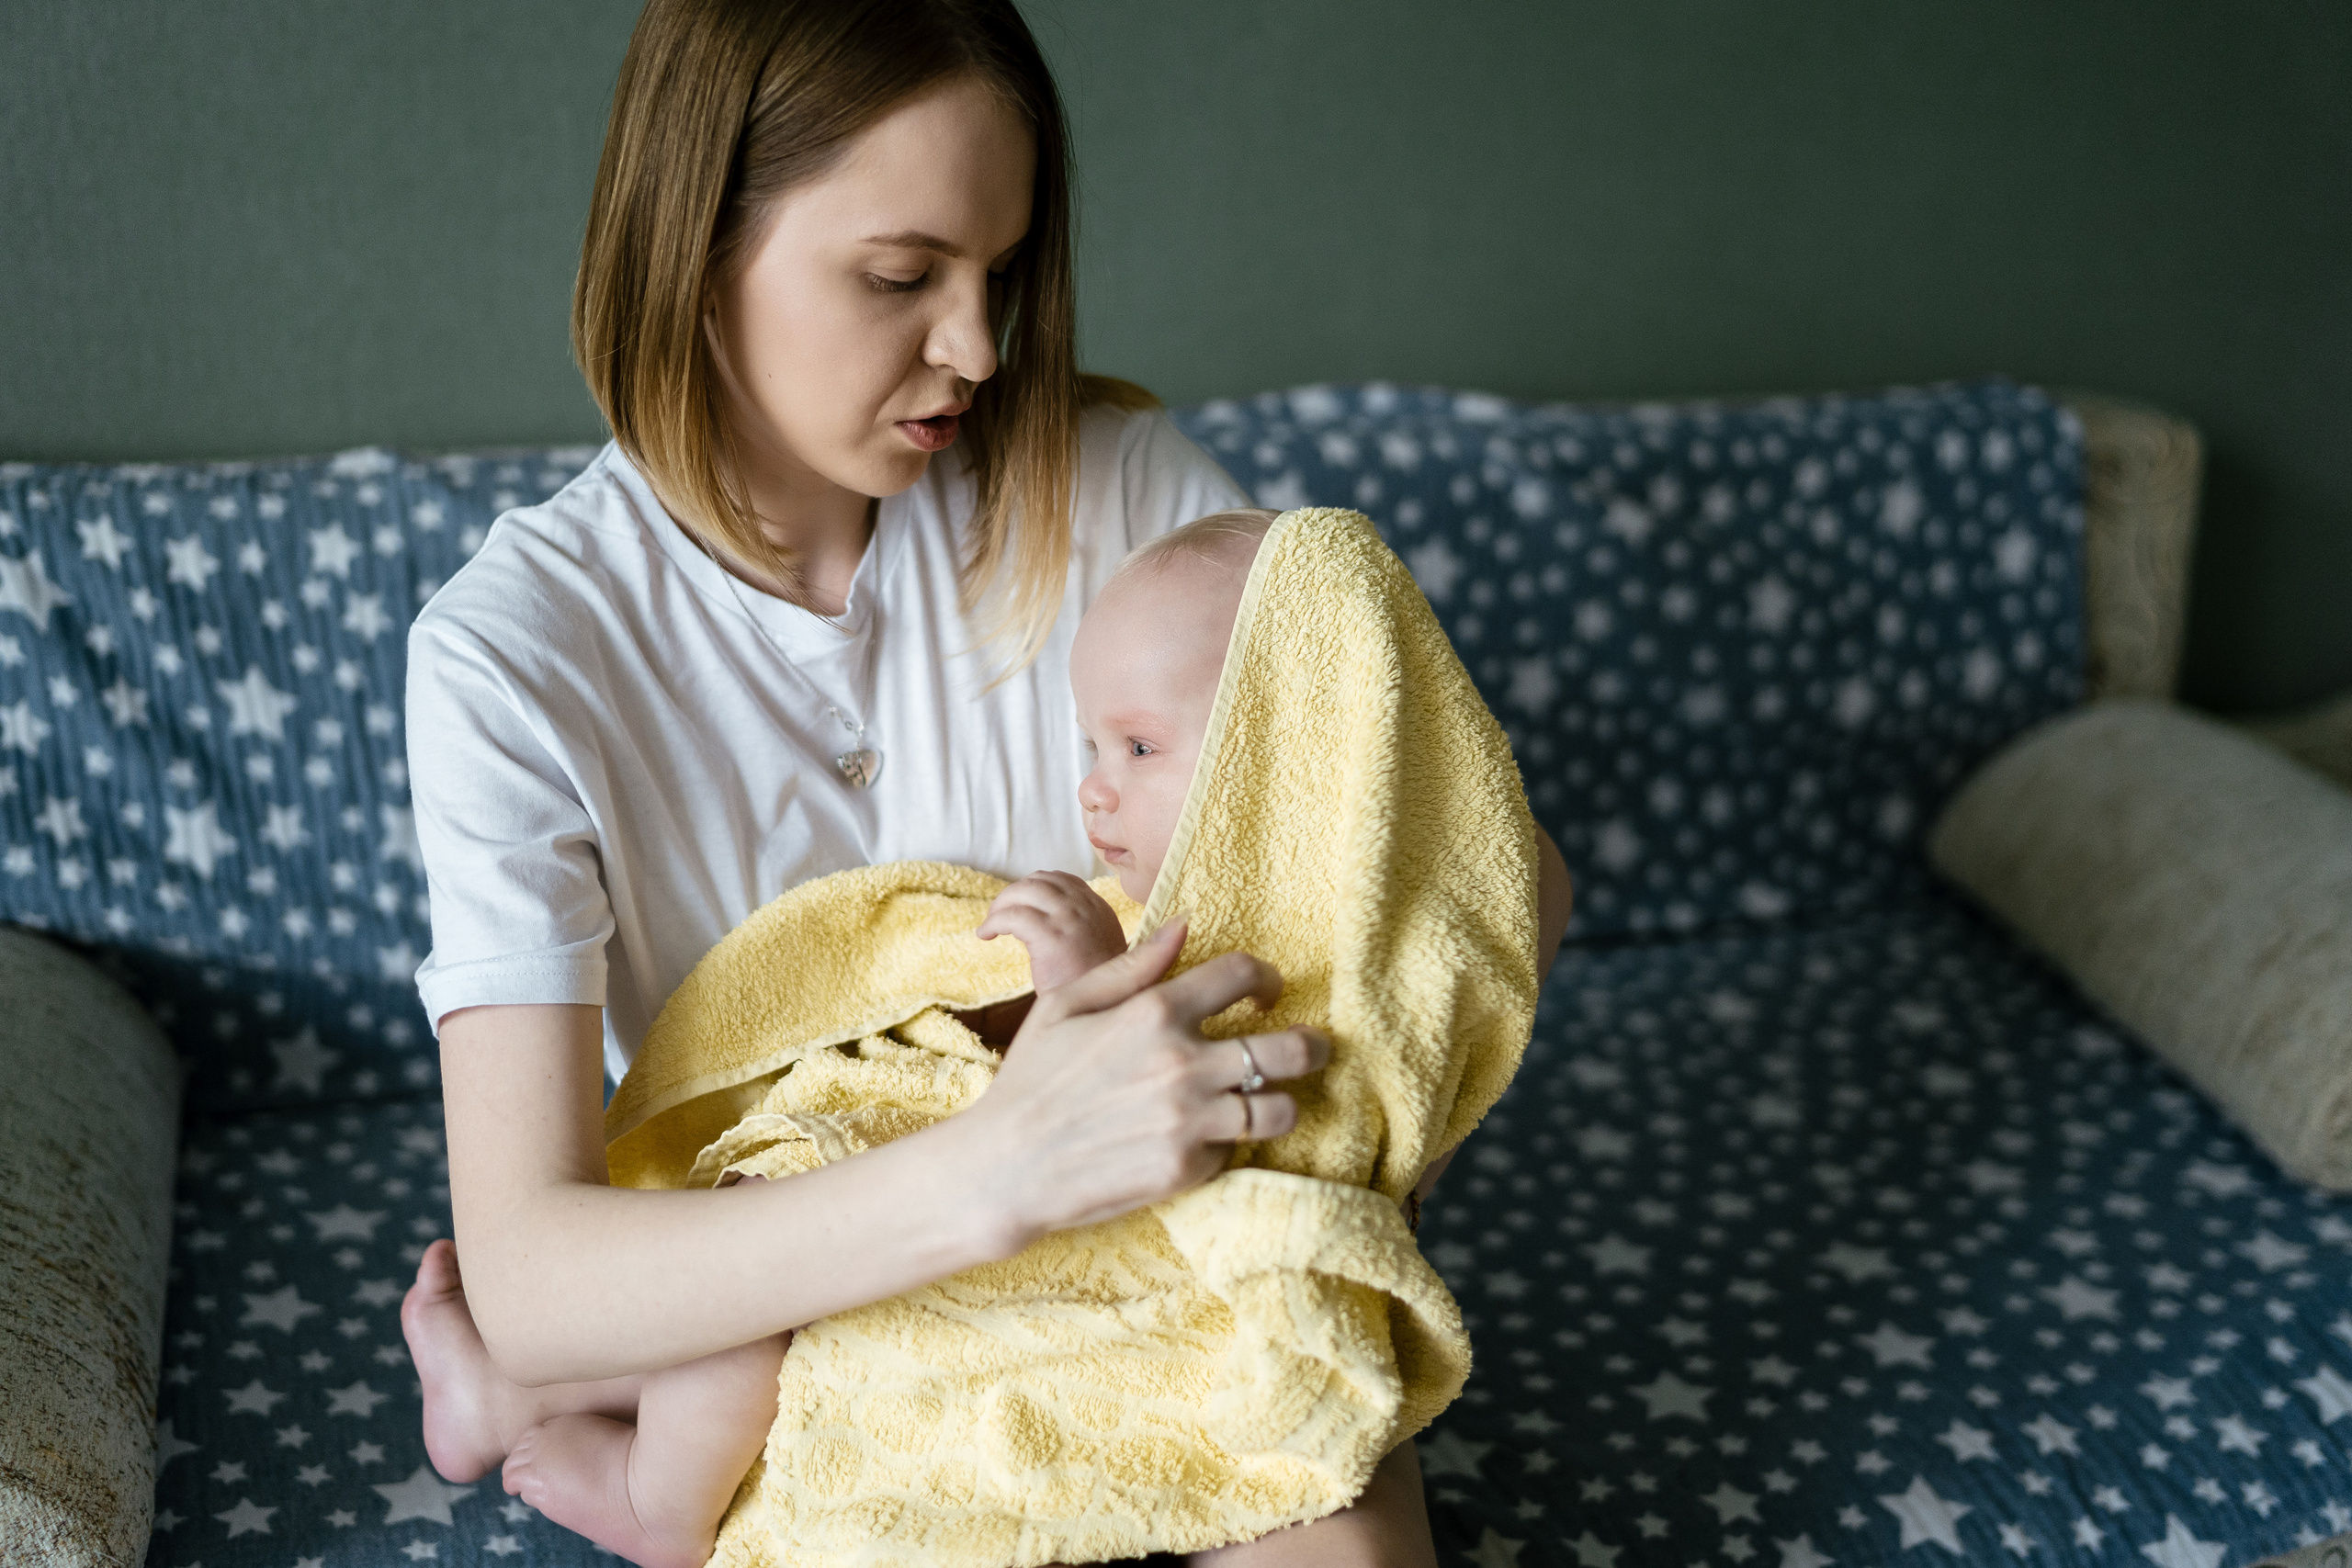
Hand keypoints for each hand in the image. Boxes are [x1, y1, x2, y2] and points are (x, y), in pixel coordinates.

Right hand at [951, 920, 1329, 1243]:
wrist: (1006, 1168)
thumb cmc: (1032, 1079)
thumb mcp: (1067, 1005)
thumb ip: (1133, 966)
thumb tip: (1184, 926)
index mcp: (1153, 1013)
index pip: (1243, 975)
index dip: (1267, 978)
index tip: (1267, 992)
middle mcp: (1181, 1064)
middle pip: (1290, 1048)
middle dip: (1312, 1045)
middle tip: (1310, 1048)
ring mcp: (1189, 1120)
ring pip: (1281, 1109)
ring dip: (1284, 1102)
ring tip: (1271, 1100)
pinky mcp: (1186, 1168)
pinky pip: (1234, 1150)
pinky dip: (1226, 1143)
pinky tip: (1203, 1137)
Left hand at [976, 870, 1129, 992]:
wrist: (1106, 1011)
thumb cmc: (1095, 989)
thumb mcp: (1096, 949)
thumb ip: (1079, 930)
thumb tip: (1044, 925)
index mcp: (1098, 908)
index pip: (1061, 880)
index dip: (1034, 887)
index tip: (1020, 905)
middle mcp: (1085, 907)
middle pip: (1039, 880)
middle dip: (1013, 893)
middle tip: (998, 914)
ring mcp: (1069, 918)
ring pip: (1025, 890)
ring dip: (1001, 904)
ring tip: (990, 924)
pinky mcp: (1051, 936)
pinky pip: (1013, 916)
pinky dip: (993, 921)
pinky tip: (985, 934)